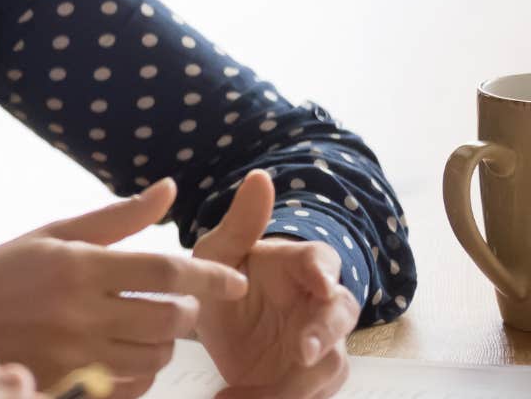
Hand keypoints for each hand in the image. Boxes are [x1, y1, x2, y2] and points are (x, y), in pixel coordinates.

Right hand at [0, 178, 247, 397]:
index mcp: (77, 264)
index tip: (235, 283)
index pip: (164, 272)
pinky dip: (139, 372)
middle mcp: (78, 309)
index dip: (209, 277)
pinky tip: (123, 355)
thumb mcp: (52, 234)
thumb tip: (170, 190)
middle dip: (185, 314)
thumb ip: (116, 218)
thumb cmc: (2, 269)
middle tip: (176, 307)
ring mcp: (72, 352)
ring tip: (148, 330)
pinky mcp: (66, 381)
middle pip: (169, 320)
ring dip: (165, 346)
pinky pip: (129, 385)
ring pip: (155, 358)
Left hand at [194, 171, 361, 398]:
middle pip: (340, 317)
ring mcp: (319, 344)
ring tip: (252, 394)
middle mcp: (319, 304)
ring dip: (298, 383)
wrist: (213, 323)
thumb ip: (240, 222)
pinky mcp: (308, 379)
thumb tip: (260, 176)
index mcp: (300, 265)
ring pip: (331, 365)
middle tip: (302, 351)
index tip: (318, 282)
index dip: (322, 272)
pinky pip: (308, 395)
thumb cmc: (222, 275)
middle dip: (325, 335)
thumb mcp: (217, 251)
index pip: (323, 261)